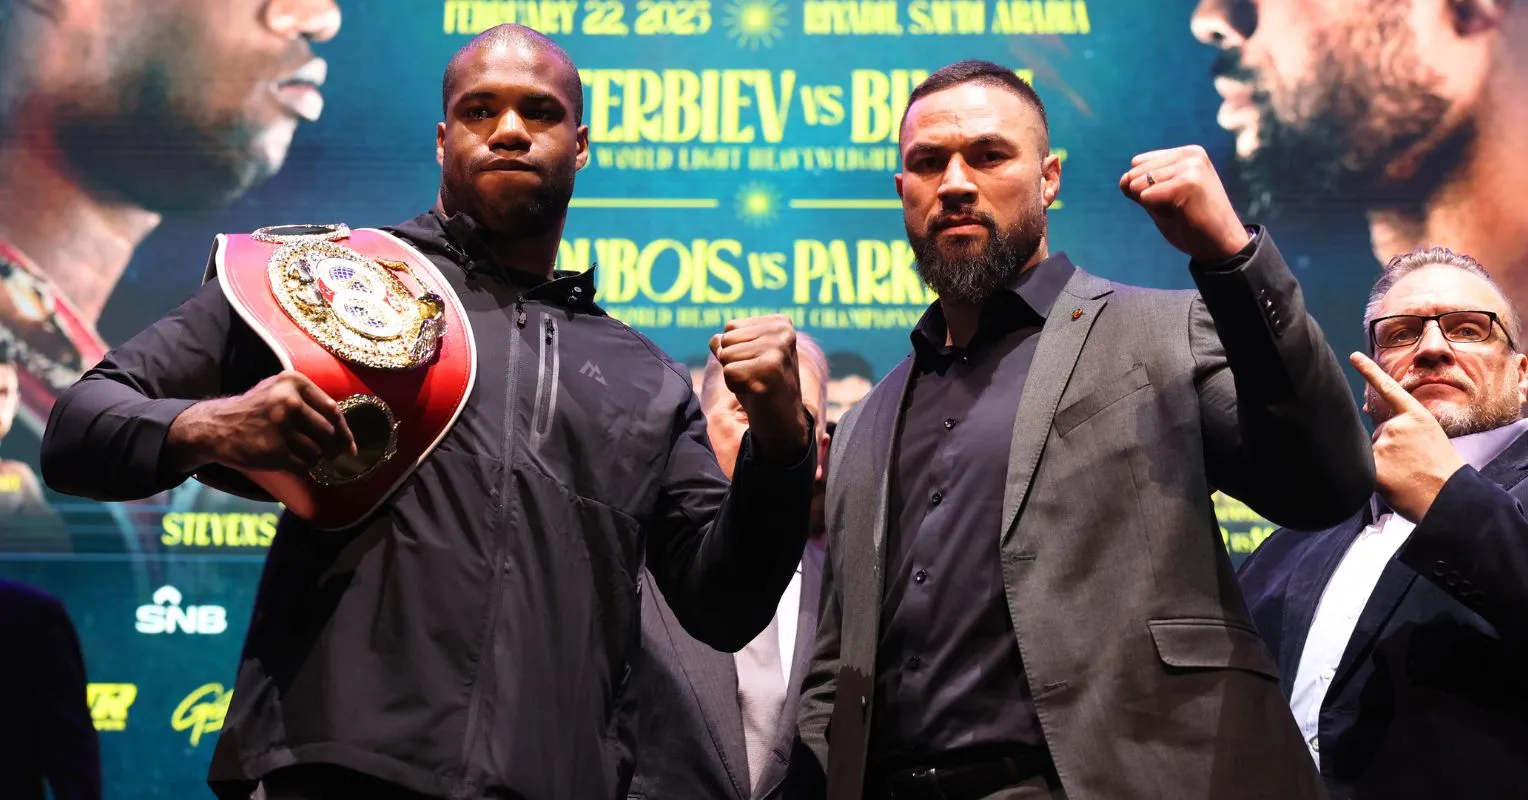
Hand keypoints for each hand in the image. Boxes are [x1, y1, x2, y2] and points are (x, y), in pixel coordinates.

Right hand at [167, 370, 355, 473]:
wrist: (215, 426)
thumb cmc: (256, 409)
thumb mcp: (280, 391)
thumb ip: (311, 403)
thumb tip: (345, 433)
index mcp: (294, 382)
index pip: (333, 411)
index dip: (345, 432)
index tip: (350, 446)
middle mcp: (288, 402)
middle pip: (328, 434)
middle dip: (332, 449)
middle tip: (328, 455)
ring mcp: (280, 427)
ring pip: (317, 452)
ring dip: (314, 459)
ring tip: (301, 455)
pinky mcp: (272, 451)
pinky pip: (303, 466)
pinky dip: (303, 468)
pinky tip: (292, 462)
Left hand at [709, 315, 809, 461]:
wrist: (782, 421)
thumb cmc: (761, 385)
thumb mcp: (745, 357)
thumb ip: (727, 343)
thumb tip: (715, 339)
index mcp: (780, 323)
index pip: (731, 327)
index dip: (736, 350)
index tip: (757, 365)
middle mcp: (783, 331)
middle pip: (727, 340)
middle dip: (733, 362)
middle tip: (756, 376)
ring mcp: (779, 349)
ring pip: (726, 355)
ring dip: (734, 375)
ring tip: (756, 383)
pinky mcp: (771, 369)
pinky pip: (729, 372)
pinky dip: (735, 386)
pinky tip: (756, 392)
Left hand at [1120, 145, 1250, 261]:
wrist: (1220, 245)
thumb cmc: (1190, 224)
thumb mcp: (1158, 202)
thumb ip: (1139, 187)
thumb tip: (1123, 179)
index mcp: (1185, 154)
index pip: (1137, 165)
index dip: (1145, 189)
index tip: (1174, 200)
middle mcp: (1190, 154)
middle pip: (1136, 174)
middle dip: (1147, 198)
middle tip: (1179, 208)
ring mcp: (1192, 165)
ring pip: (1140, 184)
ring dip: (1154, 205)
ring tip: (1182, 211)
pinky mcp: (1190, 181)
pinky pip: (1147, 195)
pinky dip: (1156, 210)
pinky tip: (1182, 214)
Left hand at [1350, 353, 1466, 521]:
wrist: (1450, 495)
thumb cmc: (1440, 471)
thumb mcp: (1429, 438)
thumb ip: (1404, 428)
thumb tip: (1372, 420)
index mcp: (1417, 416)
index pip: (1388, 389)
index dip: (1369, 371)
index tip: (1353, 356)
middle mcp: (1398, 425)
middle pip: (1379, 431)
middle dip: (1389, 447)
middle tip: (1410, 464)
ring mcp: (1385, 442)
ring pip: (1371, 449)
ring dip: (1383, 461)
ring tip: (1406, 474)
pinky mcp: (1374, 463)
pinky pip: (1364, 465)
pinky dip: (1374, 474)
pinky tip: (1393, 481)